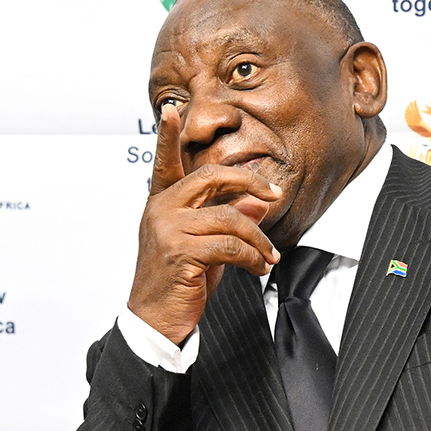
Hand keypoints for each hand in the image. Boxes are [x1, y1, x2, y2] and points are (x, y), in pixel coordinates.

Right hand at [128, 104, 282, 344]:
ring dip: (259, 238)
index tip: (170, 109)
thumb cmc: (179, 284)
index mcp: (161, 204)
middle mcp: (160, 210)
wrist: (155, 321)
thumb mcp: (208, 246)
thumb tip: (258, 200)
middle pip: (211, 176)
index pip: (166, 163)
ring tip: (269, 257)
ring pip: (230, 217)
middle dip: (249, 180)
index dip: (168, 136)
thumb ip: (228, 219)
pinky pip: (230, 245)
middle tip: (274, 192)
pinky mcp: (180, 252)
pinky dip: (253, 258)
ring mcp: (168, 229)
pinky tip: (259, 268)